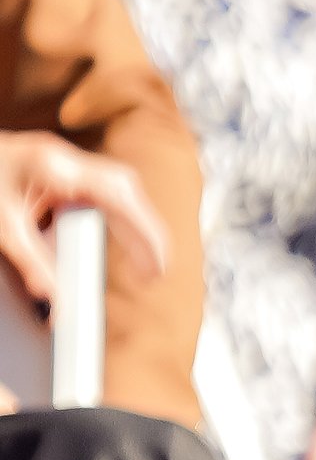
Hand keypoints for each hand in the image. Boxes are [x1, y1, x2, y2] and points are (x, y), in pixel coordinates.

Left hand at [0, 137, 164, 307]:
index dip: (144, 232)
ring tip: (144, 260)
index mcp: (54, 166)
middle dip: (146, 230)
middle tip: (156, 271)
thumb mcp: (2, 227)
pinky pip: (101, 187)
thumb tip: (56, 301)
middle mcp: (63, 157)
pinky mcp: (57, 168)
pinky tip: (119, 234)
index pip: (118, 196)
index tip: (156, 266)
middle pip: (125, 188)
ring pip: (118, 185)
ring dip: (135, 220)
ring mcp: (62, 159)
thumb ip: (31, 263)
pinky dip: (117, 213)